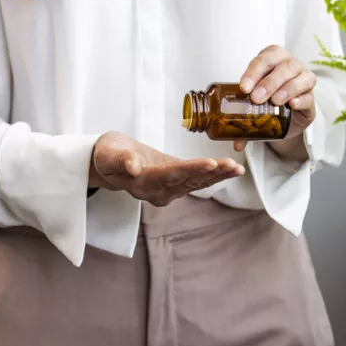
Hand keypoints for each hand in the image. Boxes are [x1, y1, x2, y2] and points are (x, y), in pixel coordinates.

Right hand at [89, 132, 244, 206]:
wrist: (110, 162)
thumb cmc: (108, 153)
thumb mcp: (108, 153)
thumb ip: (120, 160)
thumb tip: (133, 166)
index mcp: (142, 182)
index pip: (170, 175)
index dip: (191, 169)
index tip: (210, 163)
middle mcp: (157, 191)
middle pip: (188, 181)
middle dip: (212, 173)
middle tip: (232, 165)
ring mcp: (168, 191)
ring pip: (197, 183)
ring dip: (218, 176)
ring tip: (237, 168)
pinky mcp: (176, 185)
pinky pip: (198, 181)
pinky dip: (216, 175)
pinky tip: (232, 170)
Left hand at [236, 45, 315, 160]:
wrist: (282, 120)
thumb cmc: (265, 104)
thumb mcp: (251, 106)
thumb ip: (242, 120)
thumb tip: (236, 144)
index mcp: (273, 60)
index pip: (265, 58)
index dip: (254, 71)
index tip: (244, 88)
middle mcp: (291, 66)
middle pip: (286, 65)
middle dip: (270, 81)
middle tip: (256, 98)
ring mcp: (304, 81)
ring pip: (302, 77)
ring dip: (287, 89)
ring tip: (274, 102)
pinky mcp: (311, 100)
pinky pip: (310, 97)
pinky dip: (301, 100)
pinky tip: (292, 105)